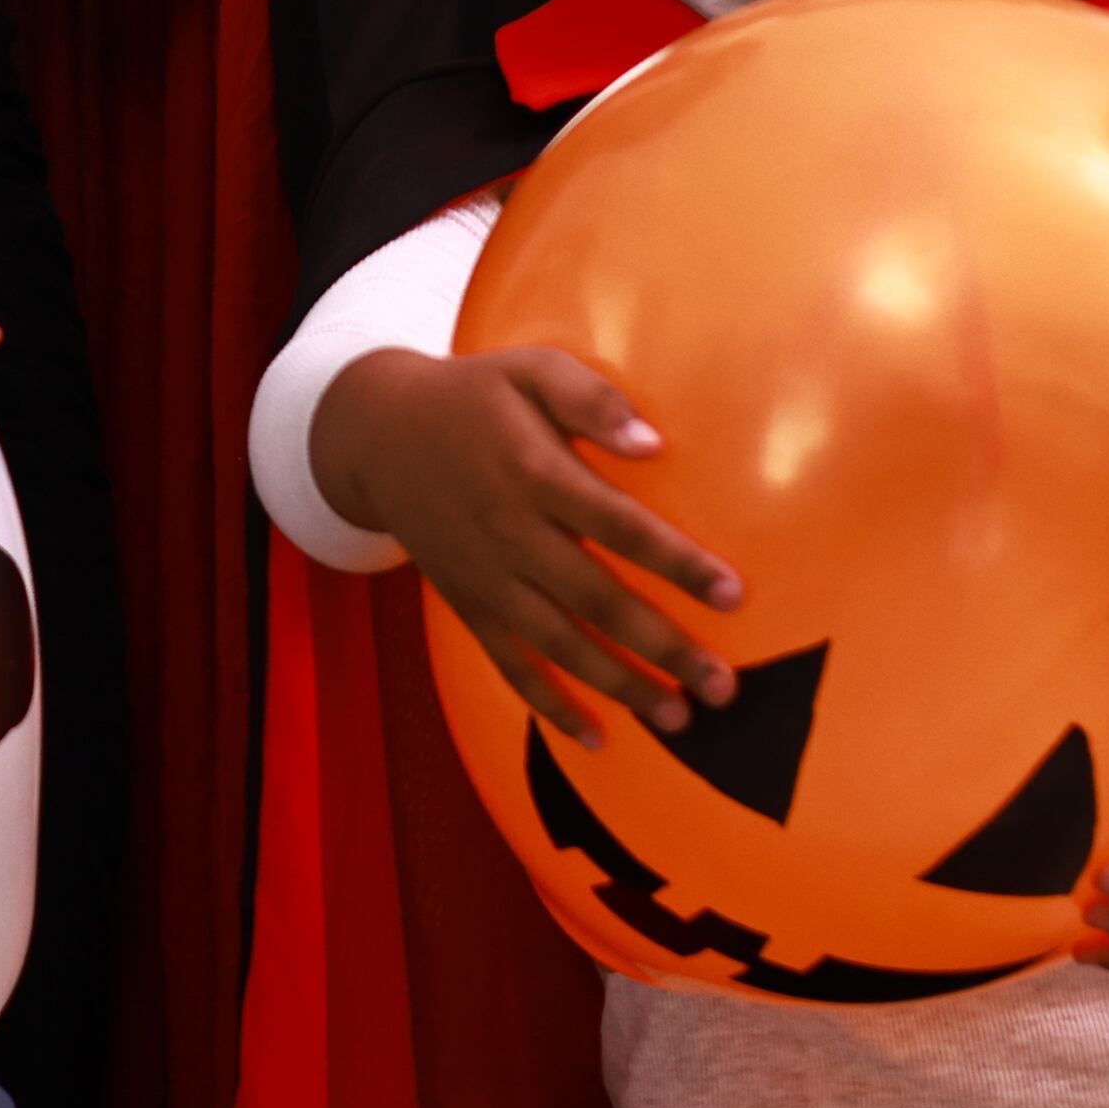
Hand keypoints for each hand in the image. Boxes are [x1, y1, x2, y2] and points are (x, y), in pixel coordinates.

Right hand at [308, 347, 741, 741]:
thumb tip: (653, 442)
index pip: (618, 525)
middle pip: (596, 600)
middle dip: (662, 646)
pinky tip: (595, 737)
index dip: (675, 562)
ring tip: (678, 717)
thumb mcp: (528, 370)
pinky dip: (547, 703)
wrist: (377, 434)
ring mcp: (486, 576)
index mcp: (534, 475)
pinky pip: (507, 662)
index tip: (731, 595)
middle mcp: (511, 534)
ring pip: (558, 643)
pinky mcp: (467, 602)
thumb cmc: (473, 397)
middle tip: (724, 686)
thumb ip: (590, 399)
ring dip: (619, 685)